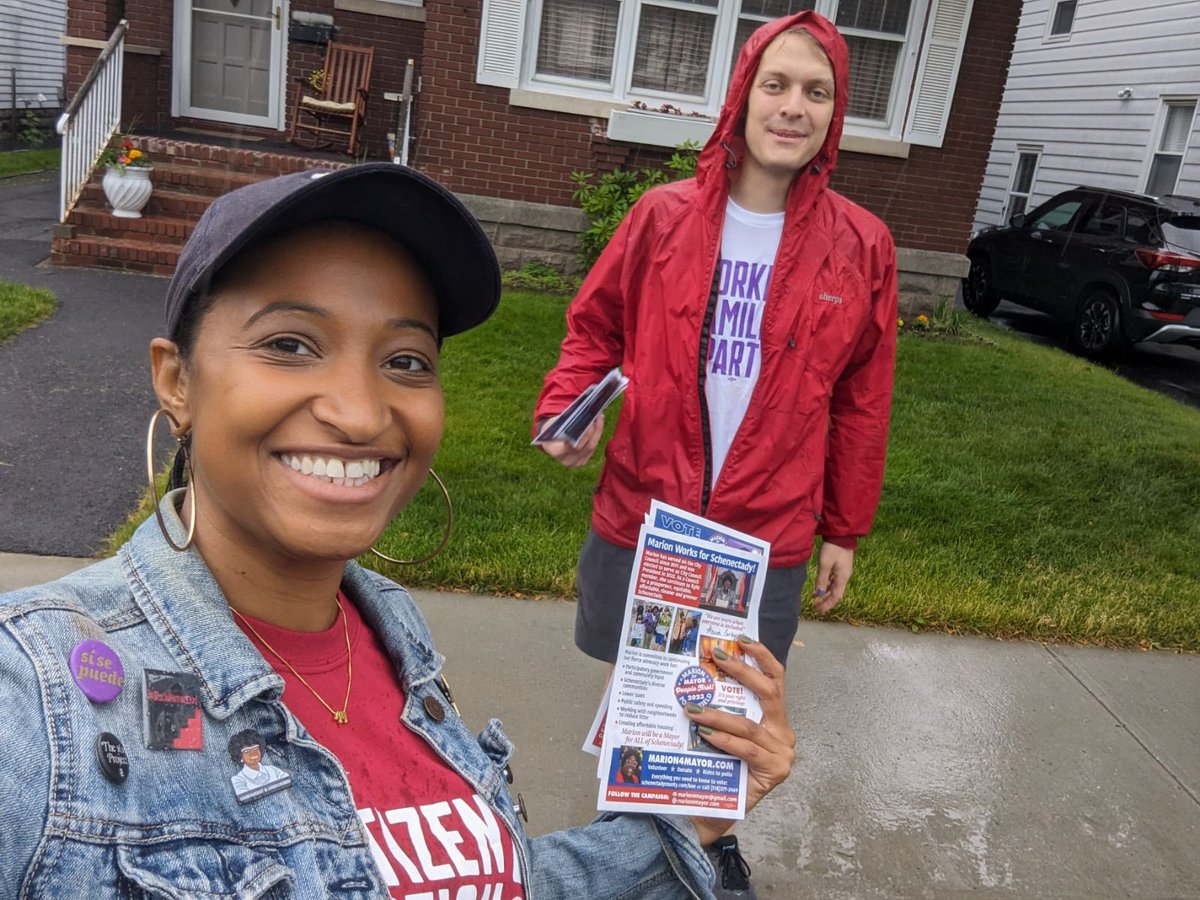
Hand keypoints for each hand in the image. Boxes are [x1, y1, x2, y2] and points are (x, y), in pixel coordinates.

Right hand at [536, 413, 603, 467]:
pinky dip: (596, 435)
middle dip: (594, 431)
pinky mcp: (582, 461)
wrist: (550, 442)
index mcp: (556, 451)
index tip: (589, 422)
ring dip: (597, 431)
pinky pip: (592, 448)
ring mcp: (576, 463)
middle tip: (597, 417)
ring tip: (600, 417)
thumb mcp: (552, 424)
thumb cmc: (550, 430)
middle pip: (587, 447)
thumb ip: (565, 422)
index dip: (583, 436)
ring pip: (592, 447)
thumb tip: (583, 417)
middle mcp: (567, 460)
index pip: (573, 446)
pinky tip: (598, 424)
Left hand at [686, 636, 794, 845]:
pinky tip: (706, 734)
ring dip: (717, 714)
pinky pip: (747, 748)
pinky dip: (725, 740)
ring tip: (692, 708)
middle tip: (715, 657)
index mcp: (774, 719)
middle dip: (742, 671)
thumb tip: (698, 673)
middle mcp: (783, 732)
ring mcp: (783, 752)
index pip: (775, 679)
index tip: (741, 639)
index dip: (761, 656)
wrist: (715, 808)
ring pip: (749, 725)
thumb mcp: (720, 729)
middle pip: (769, 692)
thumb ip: (721, 707)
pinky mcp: (776, 770)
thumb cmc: (716, 766)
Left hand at [813, 540, 853, 611]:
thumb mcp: (825, 564)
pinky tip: (818, 585)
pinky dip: (825, 585)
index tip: (819, 609)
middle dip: (825, 601)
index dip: (828, 604)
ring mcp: (843, 572)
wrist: (841, 535)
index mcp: (842, 578)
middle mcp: (844, 577)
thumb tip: (818, 593)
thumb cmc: (833, 549)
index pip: (836, 597)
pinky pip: (833, 580)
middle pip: (835, 593)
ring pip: (833, 587)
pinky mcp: (840, 566)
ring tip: (814, 597)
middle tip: (815, 606)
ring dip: (824, 593)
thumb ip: (821, 579)